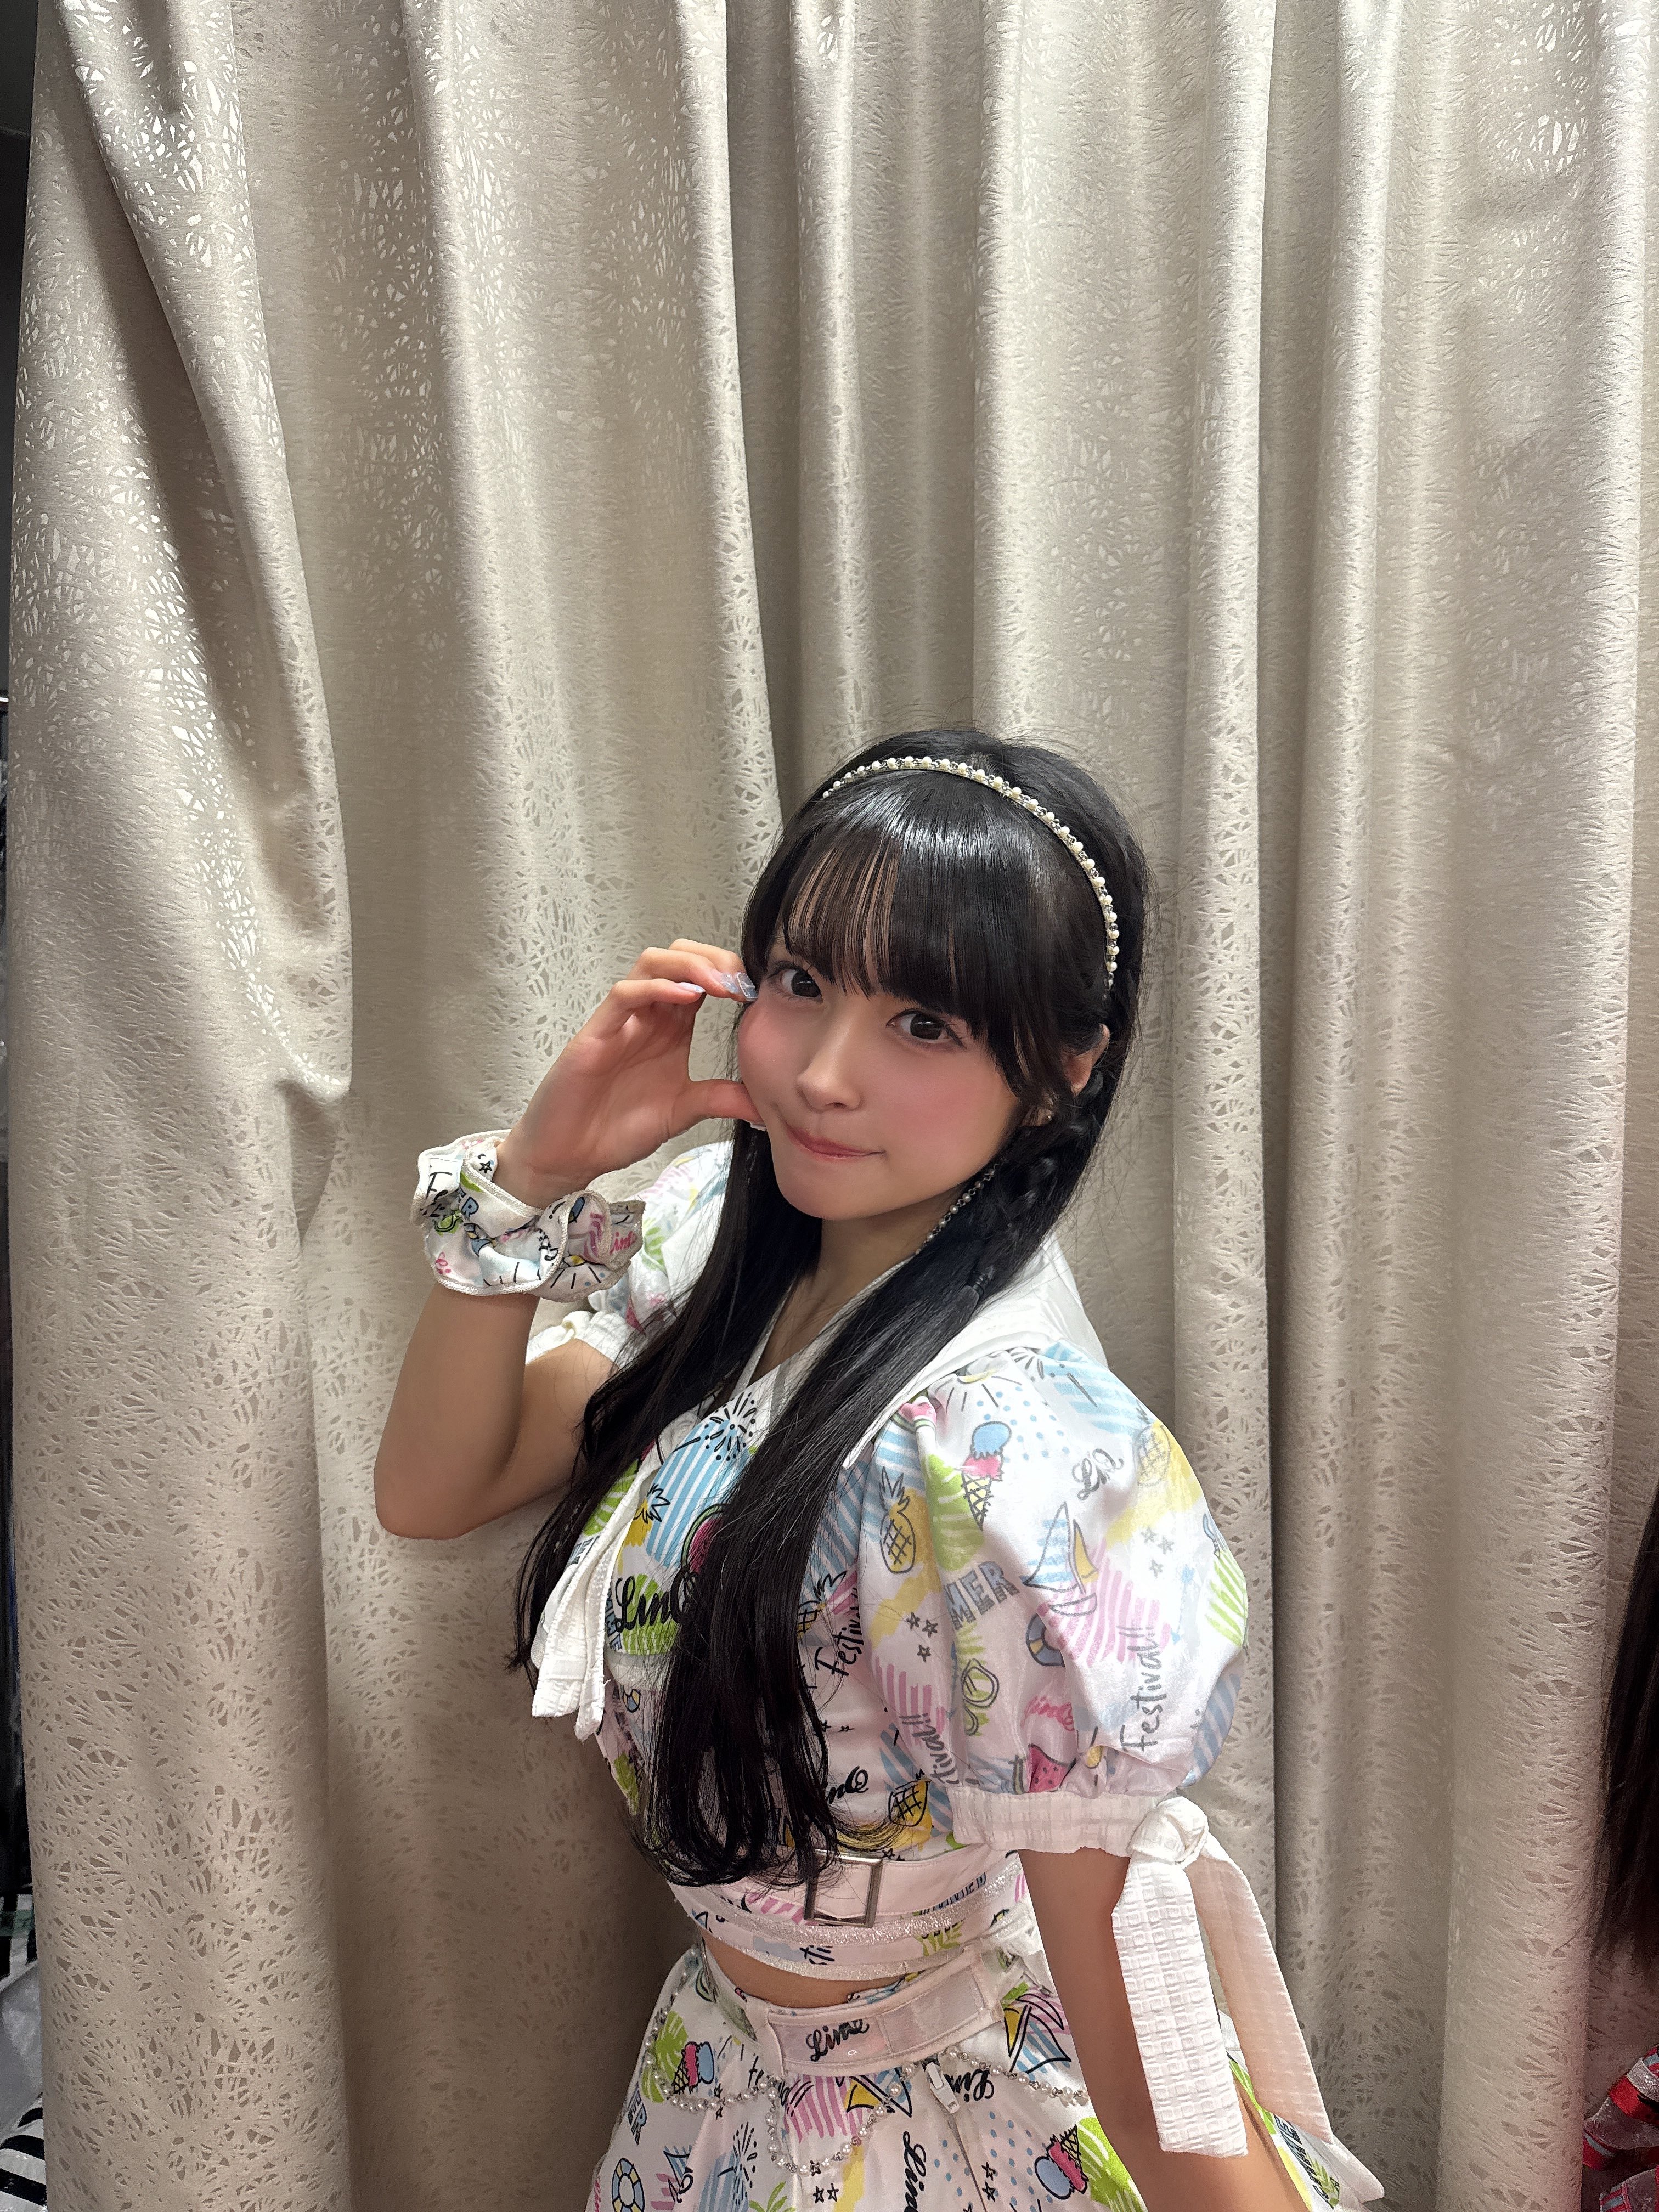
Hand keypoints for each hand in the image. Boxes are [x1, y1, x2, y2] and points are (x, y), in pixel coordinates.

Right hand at [494, 940, 760, 1204]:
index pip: (702, 976)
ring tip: (720, 983)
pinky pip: (624, 994)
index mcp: (670, 1026)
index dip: (731, 973)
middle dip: (714, 958)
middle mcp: (647, 1015)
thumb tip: (766, 1103)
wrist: (571, 1156)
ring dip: (689, 964)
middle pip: (678, 956)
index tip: (756, 992)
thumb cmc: (617, 1128)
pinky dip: (656, 987)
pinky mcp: (596, 1034)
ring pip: (651, 963)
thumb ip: (720, 1098)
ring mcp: (620, 1020)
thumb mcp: (683, 1110)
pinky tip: (685, 997)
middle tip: (741, 983)